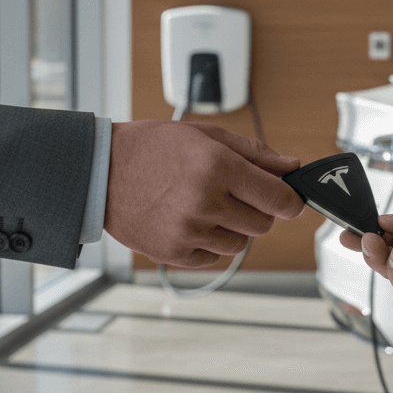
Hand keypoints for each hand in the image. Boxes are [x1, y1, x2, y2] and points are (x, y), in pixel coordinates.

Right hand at [104, 120, 303, 266]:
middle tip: (234, 194)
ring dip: (233, 228)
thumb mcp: (205, 135)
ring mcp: (188, 231)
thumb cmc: (153, 148)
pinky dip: (209, 242)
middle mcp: (205, 201)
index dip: (290, 201)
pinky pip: (214, 256)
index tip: (288, 200)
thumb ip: (254, 153)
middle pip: (263, 224)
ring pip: (240, 244)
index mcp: (217, 167)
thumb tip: (291, 167)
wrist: (100, 172)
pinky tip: (187, 219)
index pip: (279, 199)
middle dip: (258, 211)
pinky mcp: (174, 253)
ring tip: (205, 205)